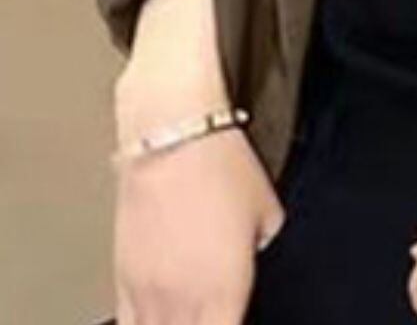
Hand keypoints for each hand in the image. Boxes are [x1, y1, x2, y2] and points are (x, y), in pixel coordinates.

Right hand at [111, 124, 282, 324]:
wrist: (173, 139)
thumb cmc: (223, 167)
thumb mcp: (267, 210)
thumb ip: (261, 247)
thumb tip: (253, 255)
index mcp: (226, 290)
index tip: (236, 320)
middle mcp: (184, 300)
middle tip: (213, 316)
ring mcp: (147, 293)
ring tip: (187, 319)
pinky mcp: (120, 278)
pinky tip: (156, 321)